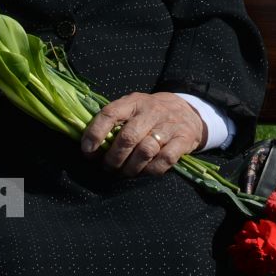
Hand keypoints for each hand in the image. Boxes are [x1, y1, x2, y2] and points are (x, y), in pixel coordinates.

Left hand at [79, 92, 204, 175]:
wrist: (188, 111)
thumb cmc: (149, 114)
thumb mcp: (132, 108)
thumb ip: (113, 122)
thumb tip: (89, 147)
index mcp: (133, 102)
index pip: (110, 114)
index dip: (95, 133)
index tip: (87, 150)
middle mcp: (151, 111)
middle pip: (128, 137)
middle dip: (113, 158)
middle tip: (107, 167)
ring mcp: (169, 125)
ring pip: (145, 150)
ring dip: (130, 167)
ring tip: (123, 172)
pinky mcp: (183, 140)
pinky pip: (165, 160)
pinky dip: (151, 170)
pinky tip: (143, 171)